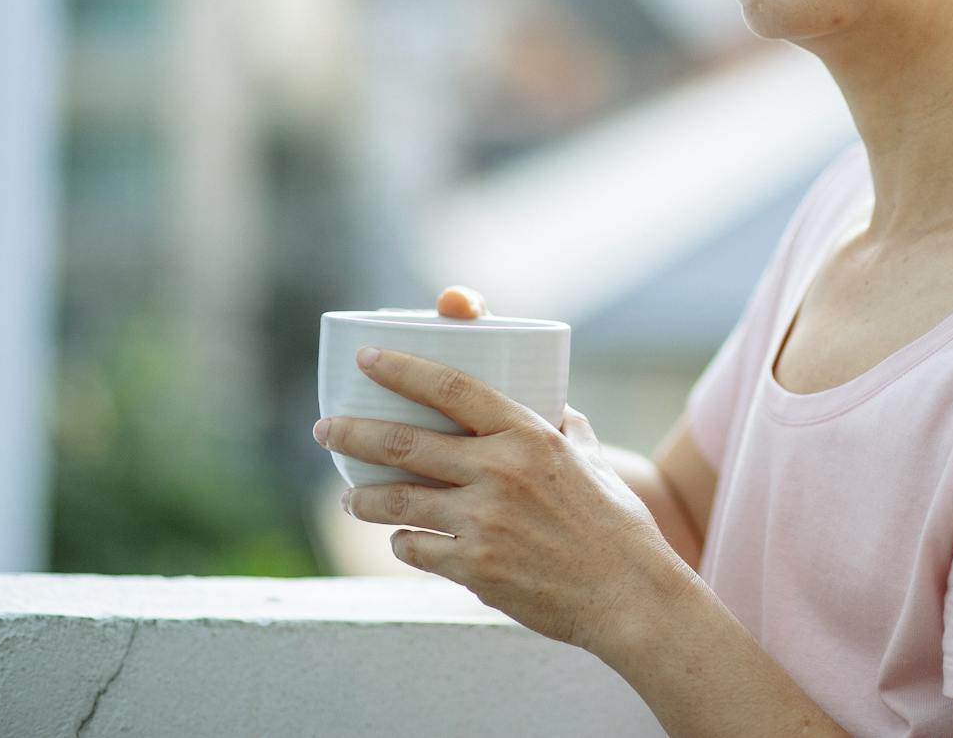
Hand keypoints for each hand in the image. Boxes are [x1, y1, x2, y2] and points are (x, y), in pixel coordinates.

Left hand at [314, 343, 679, 655]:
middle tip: (325, 429)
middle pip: (405, 442)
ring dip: (364, 497)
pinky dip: (404, 542)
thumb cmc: (615, 524)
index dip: (402, 369)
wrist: (627, 593)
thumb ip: (565, 430)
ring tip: (352, 497)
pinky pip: (416, 549)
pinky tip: (403, 539)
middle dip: (353, 433)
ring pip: (397, 501)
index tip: (367, 360)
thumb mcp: (593, 461)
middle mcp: (500, 472)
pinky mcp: (474, 568)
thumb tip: (551, 406)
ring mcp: (483, 522)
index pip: (450, 387)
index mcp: (528, 436)